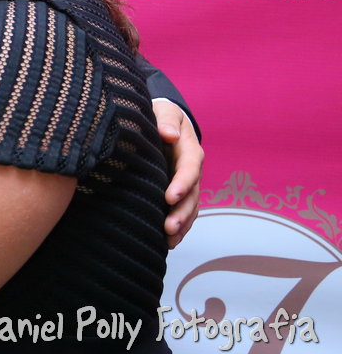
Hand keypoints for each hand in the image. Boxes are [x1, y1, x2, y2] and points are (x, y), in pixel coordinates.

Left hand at [152, 99, 203, 248]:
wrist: (163, 122)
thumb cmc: (161, 115)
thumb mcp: (165, 110)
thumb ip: (167, 120)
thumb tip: (170, 134)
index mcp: (189, 149)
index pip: (189, 168)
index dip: (182, 183)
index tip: (169, 197)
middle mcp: (191, 170)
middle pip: (191, 194)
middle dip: (182, 212)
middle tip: (169, 227)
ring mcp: (186, 183)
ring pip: (189, 207)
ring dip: (181, 224)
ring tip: (169, 240)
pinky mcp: (178, 192)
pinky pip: (183, 211)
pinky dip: (179, 227)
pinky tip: (168, 242)